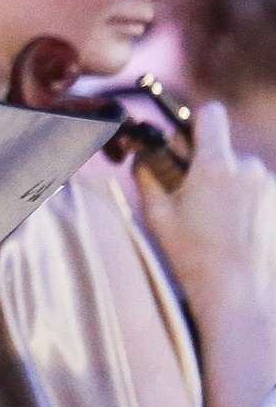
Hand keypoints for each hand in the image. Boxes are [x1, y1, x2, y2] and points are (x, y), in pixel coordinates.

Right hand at [137, 101, 275, 330]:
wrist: (239, 292)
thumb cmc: (193, 255)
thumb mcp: (157, 215)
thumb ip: (147, 175)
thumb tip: (143, 154)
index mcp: (215, 165)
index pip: (210, 114)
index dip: (194, 121)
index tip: (184, 140)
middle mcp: (249, 168)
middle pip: (223, 148)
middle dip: (206, 165)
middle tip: (191, 196)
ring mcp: (269, 185)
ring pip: (241, 171)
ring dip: (228, 186)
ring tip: (215, 222)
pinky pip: (257, 190)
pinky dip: (245, 202)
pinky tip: (234, 230)